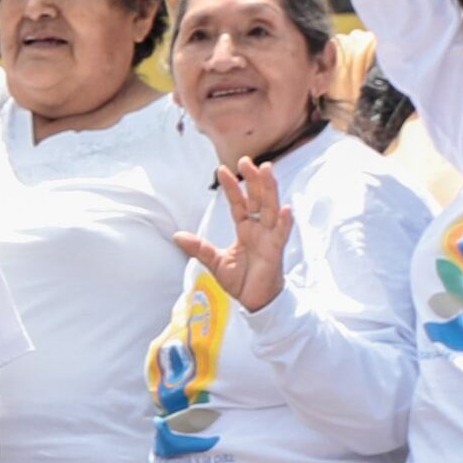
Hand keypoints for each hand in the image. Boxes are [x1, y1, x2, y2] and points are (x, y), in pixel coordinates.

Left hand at [170, 157, 291, 309]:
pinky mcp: (276, 251)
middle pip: (257, 199)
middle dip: (253, 180)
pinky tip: (286, 208)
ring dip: (270, 190)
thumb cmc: (241, 280)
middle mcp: (258, 229)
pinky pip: (281, 234)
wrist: (254, 302)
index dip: (232, 187)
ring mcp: (269, 238)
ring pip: (271, 209)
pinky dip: (285, 222)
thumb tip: (176, 235)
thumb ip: (199, 248)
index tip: (222, 169)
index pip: (238, 203)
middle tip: (247, 160)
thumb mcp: (214, 262)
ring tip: (267, 171)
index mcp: (244, 229)